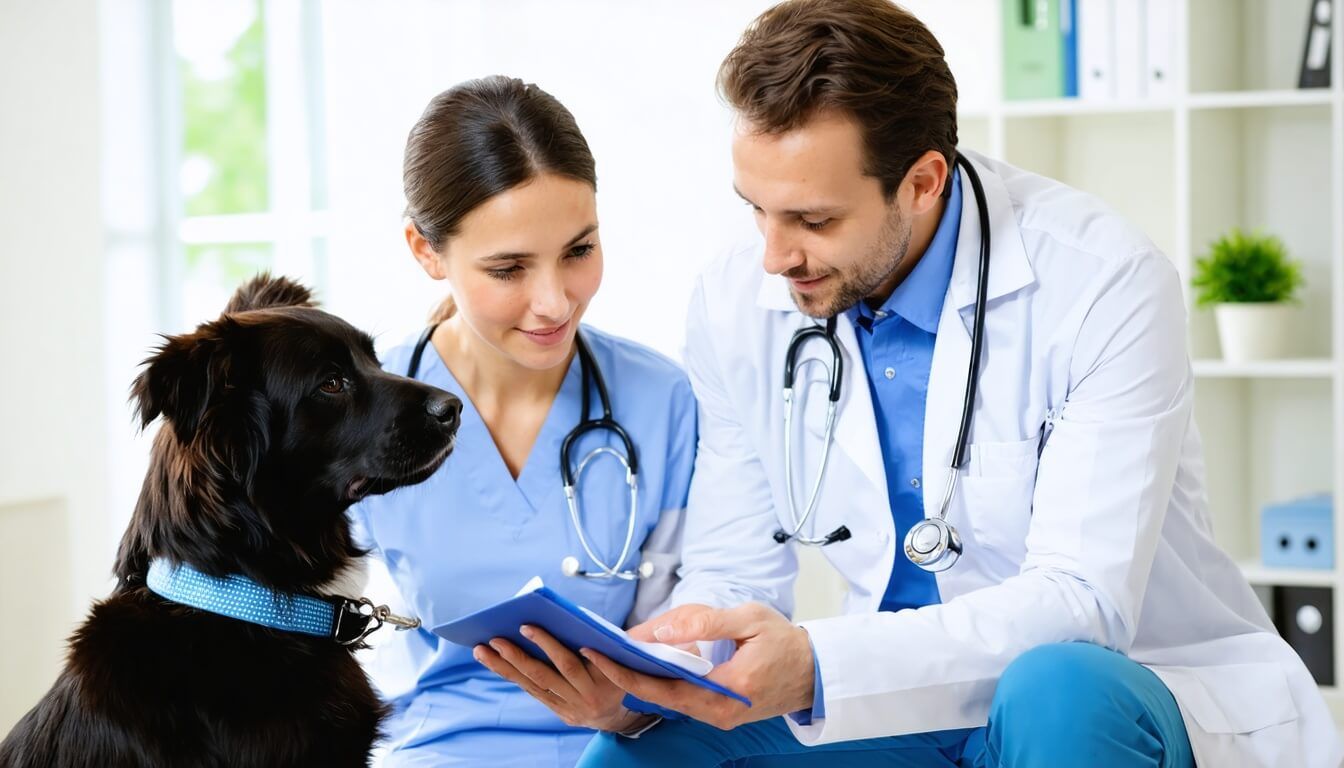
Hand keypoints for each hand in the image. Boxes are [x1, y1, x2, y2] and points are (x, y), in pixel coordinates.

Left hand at [474, 625, 653, 732]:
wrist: (619, 713)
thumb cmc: (618, 668)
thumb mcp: (621, 656)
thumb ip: (600, 640)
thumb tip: (570, 616)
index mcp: (602, 681)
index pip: (570, 663)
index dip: (548, 646)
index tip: (526, 627)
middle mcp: (584, 698)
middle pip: (545, 675)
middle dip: (518, 656)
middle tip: (496, 638)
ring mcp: (569, 708)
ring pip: (533, 685)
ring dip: (505, 666)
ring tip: (482, 650)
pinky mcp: (558, 712)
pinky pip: (532, 691)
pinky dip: (511, 675)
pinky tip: (493, 661)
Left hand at [583, 602, 814, 729]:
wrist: (812, 672)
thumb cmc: (785, 641)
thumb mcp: (750, 619)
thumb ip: (706, 623)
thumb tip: (662, 633)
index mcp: (728, 688)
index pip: (665, 687)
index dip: (627, 673)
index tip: (598, 655)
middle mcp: (721, 711)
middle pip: (660, 698)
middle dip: (624, 675)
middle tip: (594, 652)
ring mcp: (720, 717)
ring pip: (669, 701)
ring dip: (640, 680)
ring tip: (611, 655)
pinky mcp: (720, 715)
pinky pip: (682, 701)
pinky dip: (660, 684)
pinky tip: (643, 666)